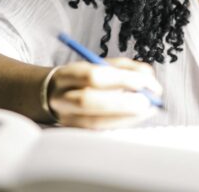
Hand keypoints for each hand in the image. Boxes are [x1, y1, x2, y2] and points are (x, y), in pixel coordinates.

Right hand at [47, 57, 162, 128]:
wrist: (49, 95)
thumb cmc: (80, 78)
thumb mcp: (97, 64)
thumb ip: (123, 67)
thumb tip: (148, 75)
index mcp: (68, 75)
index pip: (95, 76)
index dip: (123, 80)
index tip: (148, 82)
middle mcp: (63, 97)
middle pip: (89, 101)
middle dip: (124, 102)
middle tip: (149, 101)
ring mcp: (67, 118)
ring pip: (95, 122)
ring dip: (127, 117)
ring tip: (147, 109)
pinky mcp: (75, 132)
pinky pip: (100, 131)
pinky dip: (122, 123)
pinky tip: (135, 116)